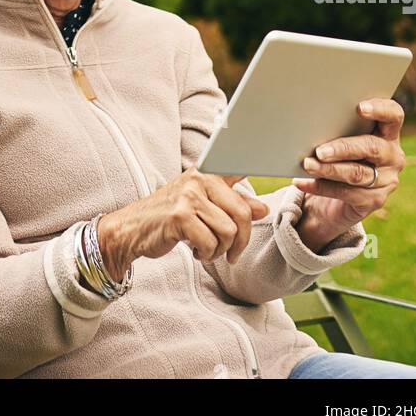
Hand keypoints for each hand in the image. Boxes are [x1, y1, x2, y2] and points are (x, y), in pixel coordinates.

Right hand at [95, 168, 268, 282]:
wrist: (132, 230)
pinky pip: (210, 243)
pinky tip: (194, 250)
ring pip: (228, 232)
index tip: (283, 161)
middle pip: (242, 214)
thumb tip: (263, 208)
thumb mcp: (202, 208)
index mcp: (207, 173)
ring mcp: (189, 195)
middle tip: (231, 254)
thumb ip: (233, 205)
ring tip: (205, 249)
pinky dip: (206, 254)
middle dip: (240, 241)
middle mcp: (199, 178)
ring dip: (220, 251)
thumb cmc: (169, 219)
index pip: (238, 166)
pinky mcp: (179, 215)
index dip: (259, 161)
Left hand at [295, 98, 405, 237]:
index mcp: (388, 133)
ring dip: (328, 169)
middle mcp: (393, 156)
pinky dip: (320, 186)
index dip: (380, 109)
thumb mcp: (341, 139)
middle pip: (372, 147)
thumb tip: (310, 120)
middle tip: (320, 150)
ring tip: (307, 164)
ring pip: (357, 173)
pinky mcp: (374, 200)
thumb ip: (337, 128)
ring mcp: (387, 180)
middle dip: (343, 147)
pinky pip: (346, 193)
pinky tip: (302, 182)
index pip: (394, 115)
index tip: (359, 108)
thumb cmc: (337, 156)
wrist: (335, 198)